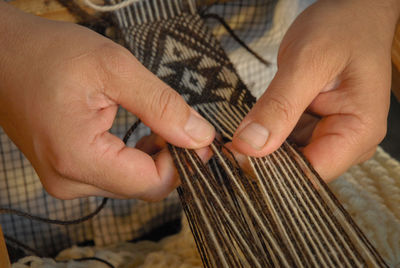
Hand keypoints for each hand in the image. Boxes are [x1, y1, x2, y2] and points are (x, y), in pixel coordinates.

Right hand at [0, 3, 214, 200]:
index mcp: (79, 159)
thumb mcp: (115, 68)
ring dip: (152, 157)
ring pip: (131, 182)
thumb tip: (199, 136)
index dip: (183, 162)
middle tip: (177, 123)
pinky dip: (135, 157)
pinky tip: (140, 134)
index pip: (152, 183)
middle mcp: (69, 180)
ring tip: (155, 122)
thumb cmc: (49, 54)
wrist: (5, 55)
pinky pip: (115, 175)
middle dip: (169, 159)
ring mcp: (66, 179)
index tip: (196, 136)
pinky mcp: (68, 171)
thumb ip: (162, 106)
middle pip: (143, 187)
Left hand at [232, 0, 399, 180]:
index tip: (235, 160)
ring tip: (234, 139)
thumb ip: (279, 106)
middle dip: (263, 162)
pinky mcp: (314, 126)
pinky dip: (265, 137)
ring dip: (261, 150)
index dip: (272, 171)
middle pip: (299, 170)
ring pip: (289, 158)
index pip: (311, 172)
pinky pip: (285, 142)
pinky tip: (247, 131)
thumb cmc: (341, 28)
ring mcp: (330, 134)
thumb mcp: (307, 62)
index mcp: (358, 131)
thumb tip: (251, 145)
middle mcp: (348, 141)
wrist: (350, 12)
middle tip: (226, 151)